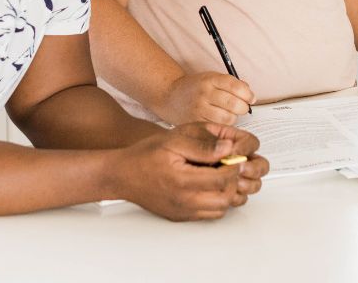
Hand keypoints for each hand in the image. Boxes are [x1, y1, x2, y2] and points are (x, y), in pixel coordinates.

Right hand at [114, 122, 268, 220]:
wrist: (122, 174)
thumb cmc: (144, 155)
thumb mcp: (173, 140)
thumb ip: (201, 145)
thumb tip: (226, 148)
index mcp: (183, 180)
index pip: (222, 179)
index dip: (234, 166)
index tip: (235, 156)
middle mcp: (184, 201)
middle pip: (225, 198)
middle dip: (233, 181)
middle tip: (231, 166)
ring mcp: (182, 211)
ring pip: (219, 210)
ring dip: (226, 193)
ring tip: (222, 175)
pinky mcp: (180, 216)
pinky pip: (207, 215)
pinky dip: (216, 202)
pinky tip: (211, 186)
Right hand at [155, 72, 255, 125]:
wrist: (170, 96)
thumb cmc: (194, 87)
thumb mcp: (211, 78)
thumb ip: (230, 84)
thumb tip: (249, 93)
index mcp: (210, 79)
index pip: (234, 85)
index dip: (247, 93)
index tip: (251, 98)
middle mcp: (204, 93)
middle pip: (234, 103)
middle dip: (243, 107)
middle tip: (242, 107)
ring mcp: (200, 109)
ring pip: (228, 118)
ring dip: (233, 117)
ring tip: (229, 114)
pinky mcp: (196, 122)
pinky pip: (218, 127)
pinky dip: (223, 126)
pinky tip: (220, 121)